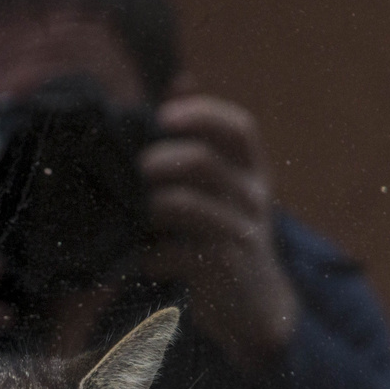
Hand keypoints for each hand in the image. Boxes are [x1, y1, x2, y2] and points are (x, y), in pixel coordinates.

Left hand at [140, 95, 299, 368]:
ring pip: (186, 207)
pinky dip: (147, 256)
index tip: (165, 115)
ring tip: (134, 214)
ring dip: (149, 206)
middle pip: (204, 163)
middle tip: (138, 170)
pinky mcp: (218, 271)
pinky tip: (138, 259)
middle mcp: (250, 198)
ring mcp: (236, 235)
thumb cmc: (224, 237)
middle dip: (162, 161)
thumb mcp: (225, 187)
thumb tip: (179, 80)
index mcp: (251, 172)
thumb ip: (202, 141)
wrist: (254, 308)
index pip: (238, 129)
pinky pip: (172, 255)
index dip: (203, 114)